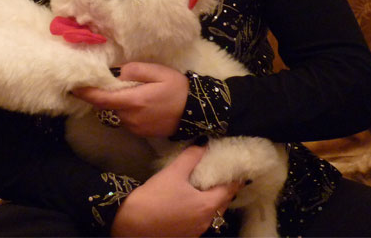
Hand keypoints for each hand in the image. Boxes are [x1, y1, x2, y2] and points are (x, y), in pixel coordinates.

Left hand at [72, 62, 188, 136]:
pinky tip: (145, 103)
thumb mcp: (159, 72)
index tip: (73, 88)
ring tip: (140, 92)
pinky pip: (128, 119)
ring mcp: (135, 128)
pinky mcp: (141, 133)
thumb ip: (136, 70)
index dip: (86, 94)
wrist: (198, 113)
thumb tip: (118, 73)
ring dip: (121, 102)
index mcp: (133, 101)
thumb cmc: (178, 89)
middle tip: (122, 81)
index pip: (102, 99)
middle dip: (110, 94)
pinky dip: (129, 110)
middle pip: (110, 105)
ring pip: (118, 112)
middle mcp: (130, 118)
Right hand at [111, 145, 240, 236]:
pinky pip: (199, 220)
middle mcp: (206, 222)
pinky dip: (200, 210)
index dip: (235, 180)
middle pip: (221, 204)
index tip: (240, 170)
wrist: (131, 225)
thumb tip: (204, 142)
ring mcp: (195, 232)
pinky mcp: (184, 236)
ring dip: (212, 201)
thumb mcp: (173, 172)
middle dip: (225, 190)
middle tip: (224, 176)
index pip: (229, 190)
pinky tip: (191, 202)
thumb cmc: (155, 197)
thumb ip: (191, 156)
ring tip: (208, 186)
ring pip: (210, 214)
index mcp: (207, 206)